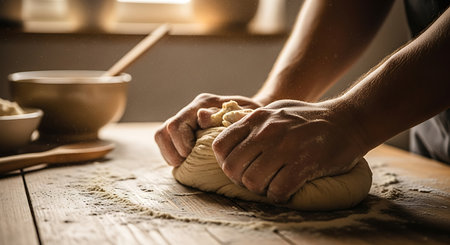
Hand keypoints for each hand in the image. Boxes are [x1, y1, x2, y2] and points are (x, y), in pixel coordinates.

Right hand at [154, 93, 261, 166]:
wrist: (254, 115)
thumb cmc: (252, 118)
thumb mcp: (246, 115)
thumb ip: (225, 115)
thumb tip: (201, 116)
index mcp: (204, 104)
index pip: (177, 125)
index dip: (183, 145)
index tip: (197, 154)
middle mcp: (191, 110)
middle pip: (163, 132)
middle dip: (175, 153)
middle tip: (191, 161)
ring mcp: (185, 120)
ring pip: (161, 137)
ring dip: (171, 155)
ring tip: (187, 163)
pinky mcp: (183, 131)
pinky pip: (166, 143)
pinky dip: (172, 155)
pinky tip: (188, 161)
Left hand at [212, 99, 367, 202]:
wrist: (348, 121)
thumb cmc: (309, 118)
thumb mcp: (276, 110)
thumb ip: (253, 123)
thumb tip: (233, 139)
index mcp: (257, 119)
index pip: (221, 146)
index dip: (225, 162)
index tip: (238, 167)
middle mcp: (267, 132)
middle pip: (233, 168)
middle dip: (240, 180)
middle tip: (254, 180)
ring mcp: (285, 148)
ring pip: (252, 182)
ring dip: (260, 190)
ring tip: (271, 184)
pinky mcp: (303, 164)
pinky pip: (277, 191)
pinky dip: (278, 196)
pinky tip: (285, 190)